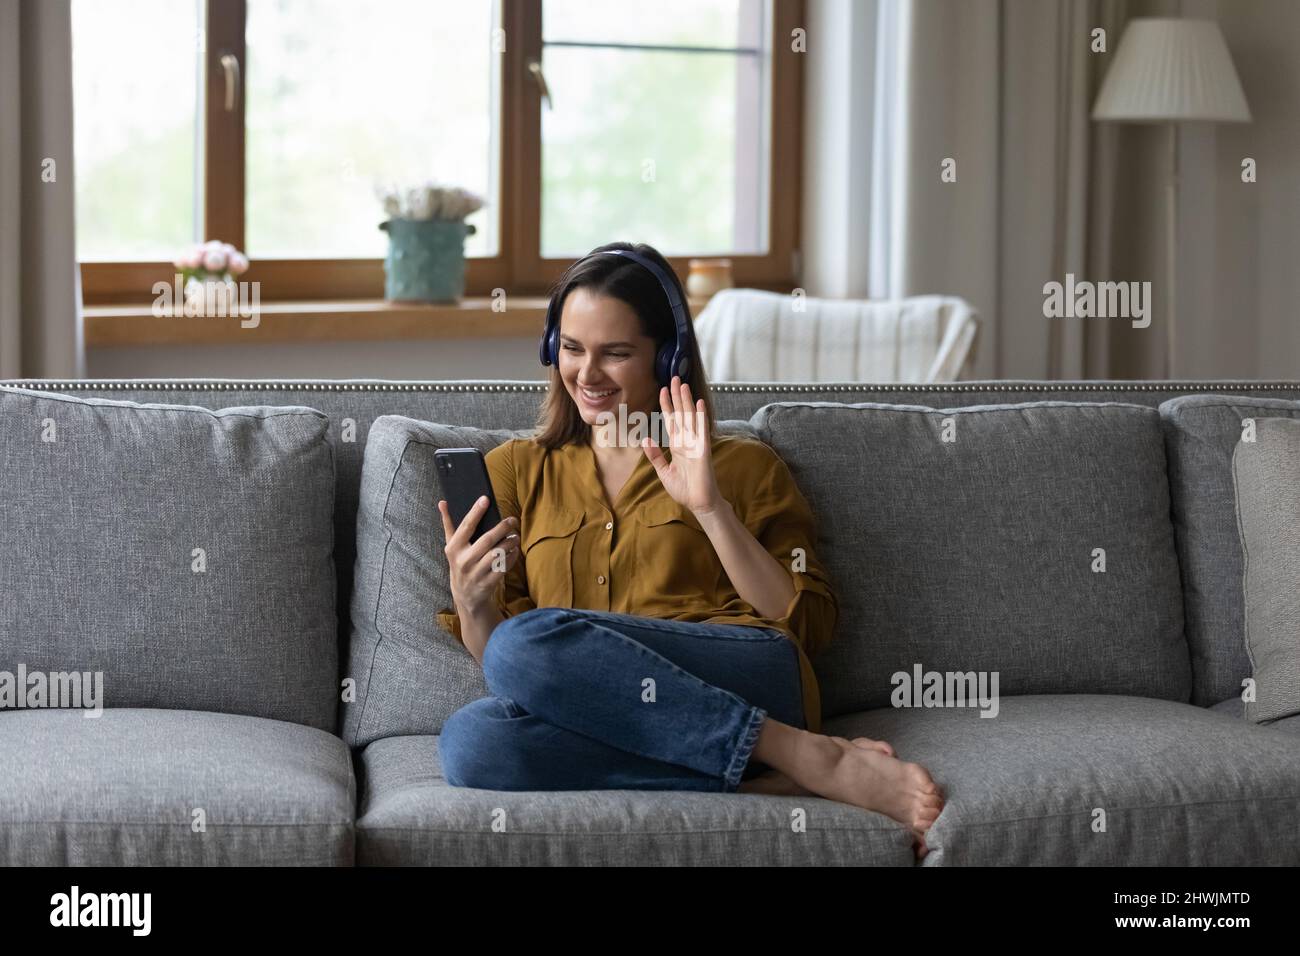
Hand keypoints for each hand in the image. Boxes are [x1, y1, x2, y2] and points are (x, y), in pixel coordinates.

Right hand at [438, 496, 519, 612]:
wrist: (465, 595)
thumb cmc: (459, 563)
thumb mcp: (451, 546)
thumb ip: (448, 524)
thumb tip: (443, 502)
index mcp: (454, 548)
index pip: (466, 526)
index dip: (476, 512)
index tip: (485, 499)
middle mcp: (463, 561)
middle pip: (487, 540)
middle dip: (502, 527)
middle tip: (512, 520)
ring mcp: (475, 573)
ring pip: (498, 554)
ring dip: (510, 542)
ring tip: (515, 536)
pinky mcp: (487, 583)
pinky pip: (503, 567)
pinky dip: (512, 556)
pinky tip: (514, 550)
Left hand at [642, 375, 722, 515]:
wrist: (698, 503)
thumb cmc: (684, 489)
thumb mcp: (663, 471)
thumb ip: (655, 455)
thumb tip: (646, 439)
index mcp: (678, 445)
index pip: (671, 420)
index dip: (667, 405)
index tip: (662, 390)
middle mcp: (687, 441)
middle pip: (681, 413)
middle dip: (676, 396)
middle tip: (674, 378)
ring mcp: (696, 444)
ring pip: (690, 417)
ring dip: (687, 401)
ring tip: (683, 384)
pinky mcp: (703, 450)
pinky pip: (702, 430)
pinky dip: (701, 416)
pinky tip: (699, 403)